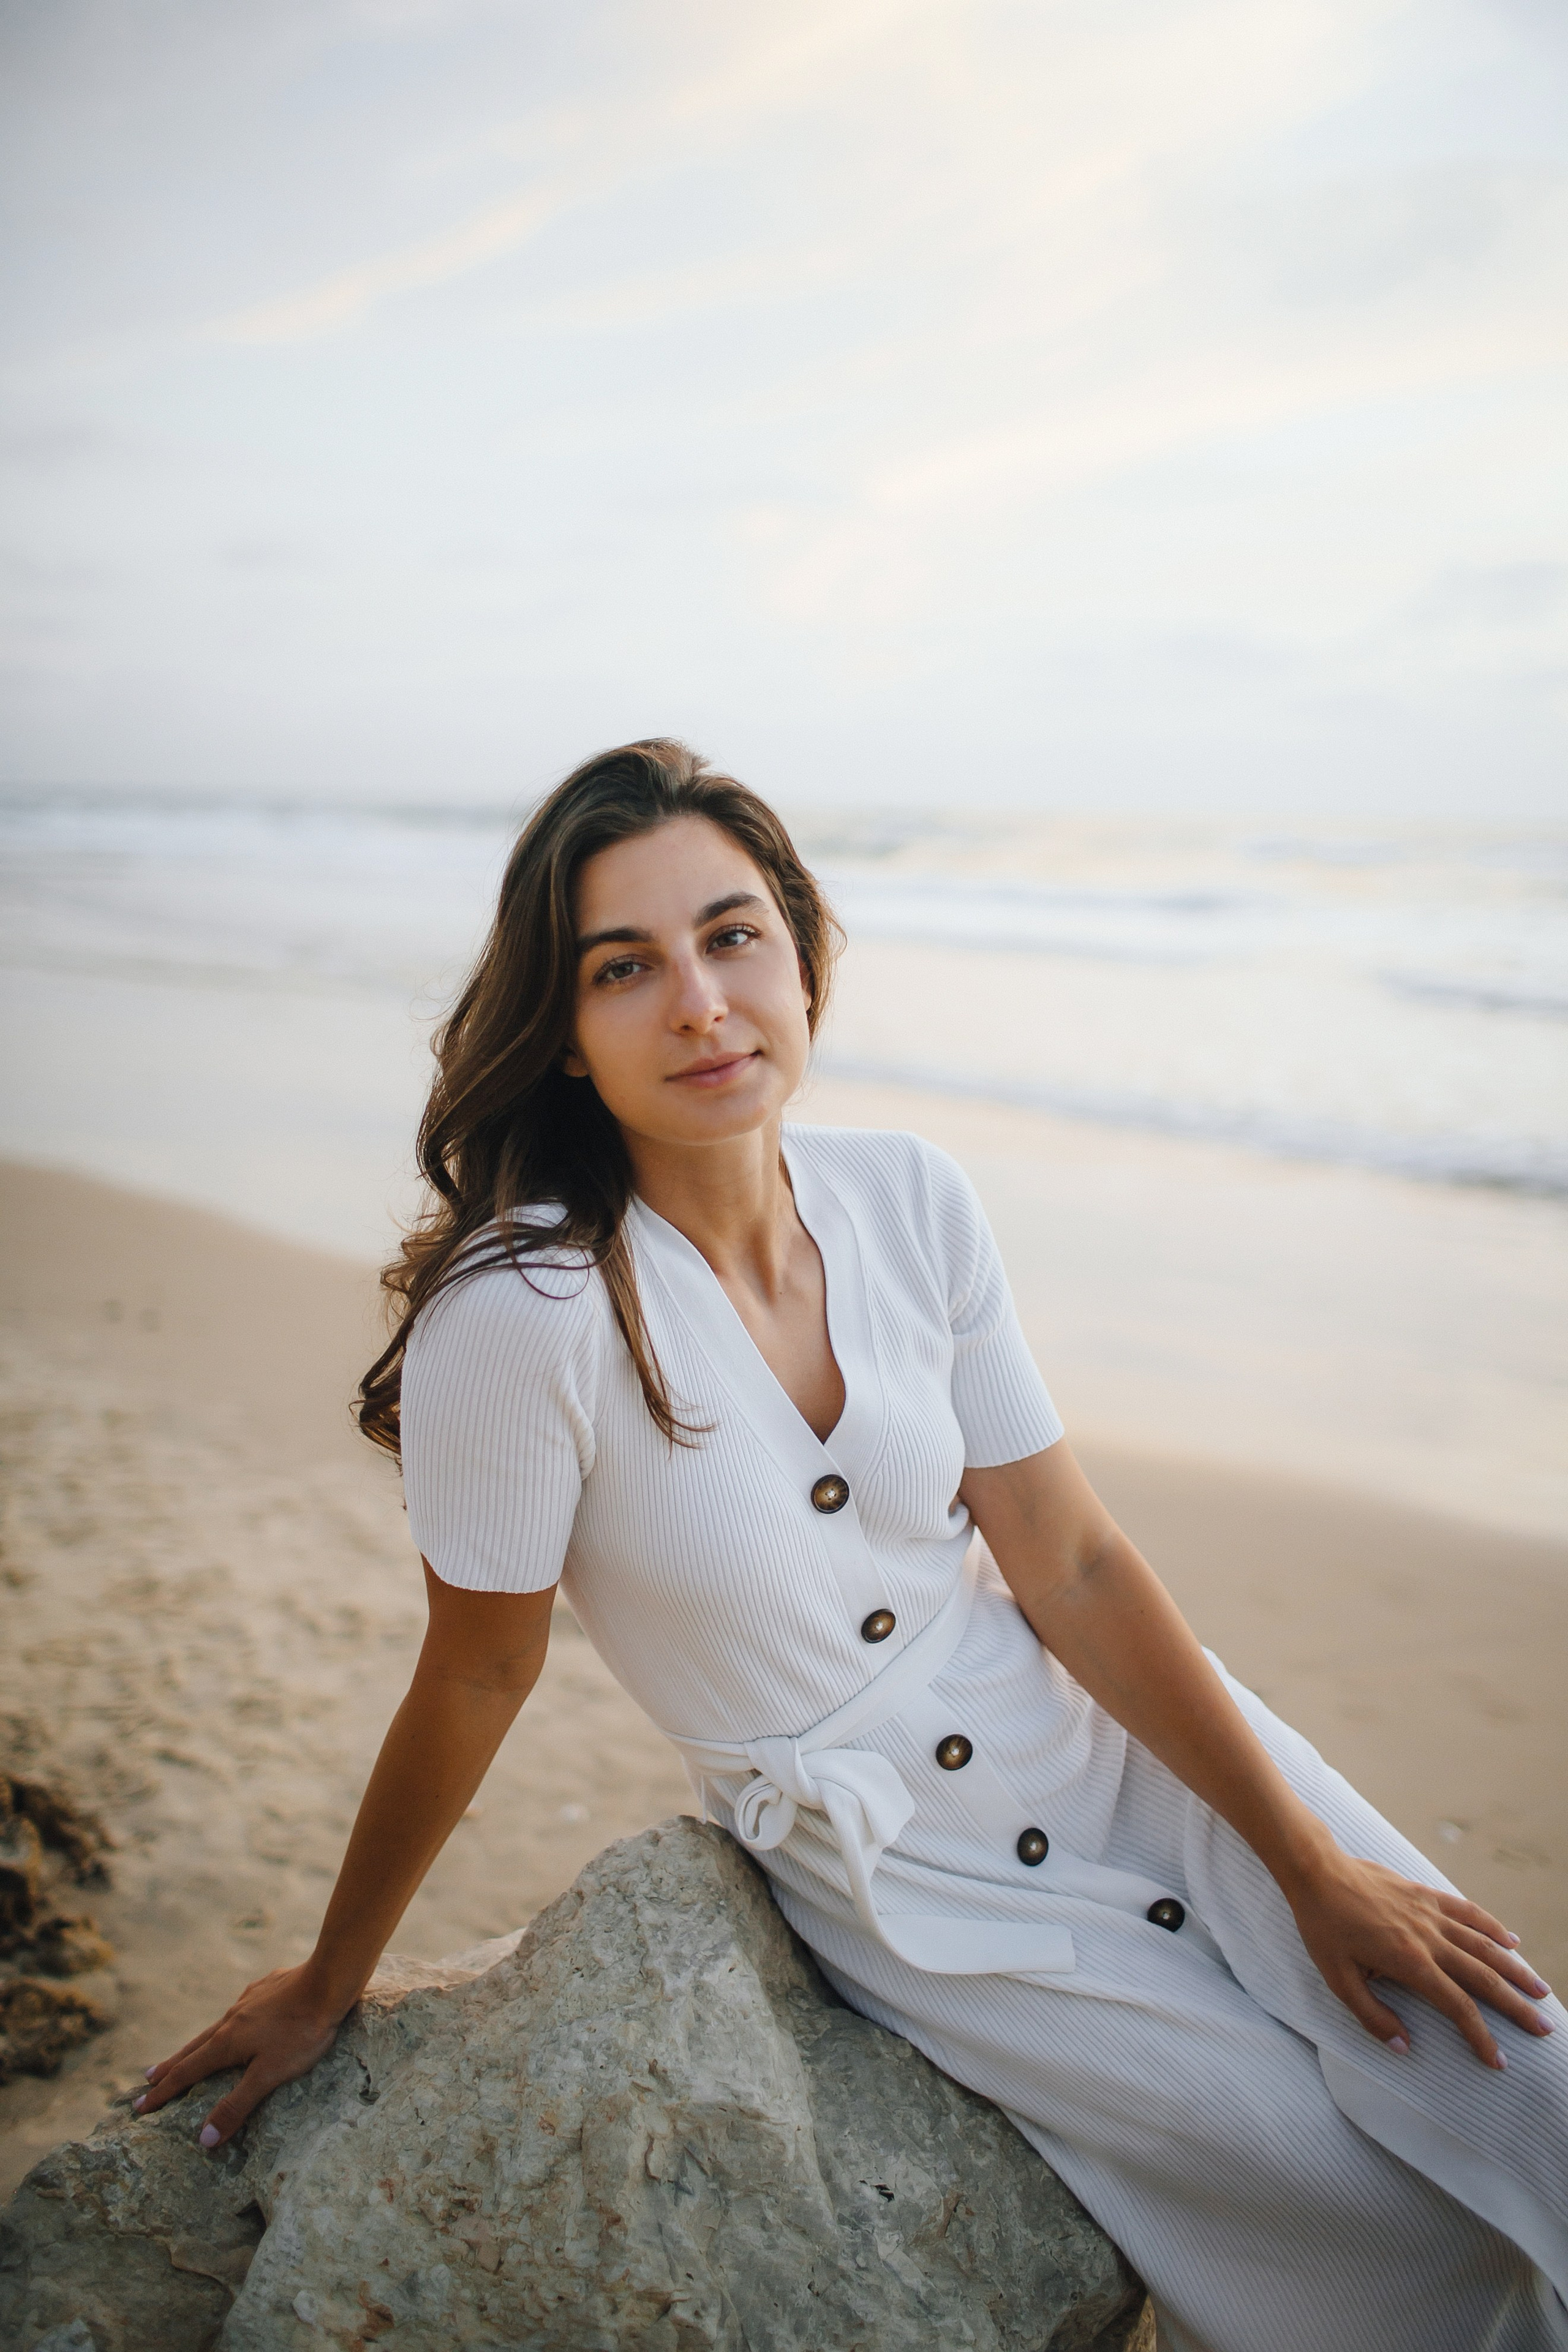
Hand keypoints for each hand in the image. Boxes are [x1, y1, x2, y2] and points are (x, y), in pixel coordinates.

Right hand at [134, 1963, 349, 2147]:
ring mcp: (250, 2001)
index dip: (163, 2093)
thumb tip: (202, 2139)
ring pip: (216, 2027)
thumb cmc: (301, 2032)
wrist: (329, 1980)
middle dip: (171, 2067)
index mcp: (227, 2042)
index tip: (139, 2107)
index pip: (186, 2073)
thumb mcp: (269, 2075)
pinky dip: (230, 2023)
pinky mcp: (268, 1987)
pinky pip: (242, 2009)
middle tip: (148, 2080)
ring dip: (198, 2045)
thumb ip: (237, 2106)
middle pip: (194, 2048)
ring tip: (191, 2052)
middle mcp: (232, 2019)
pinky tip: (239, 2020)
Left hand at [1285, 1846, 1553, 2067]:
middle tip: (1543, 2027)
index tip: (1498, 2060)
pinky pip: (1467, 1911)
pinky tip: (1511, 1940)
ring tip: (1541, 1990)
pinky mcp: (1425, 1894)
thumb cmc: (1323, 1927)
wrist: (1316, 1871)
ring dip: (1515, 1968)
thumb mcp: (1337, 1978)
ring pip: (1484, 1944)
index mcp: (1408, 1963)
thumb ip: (1371, 2014)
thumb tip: (1403, 2046)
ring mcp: (1429, 1913)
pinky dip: (1492, 1926)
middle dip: (1516, 2005)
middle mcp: (1428, 1938)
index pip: (1457, 2006)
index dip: (1481, 2036)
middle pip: (1483, 1977)